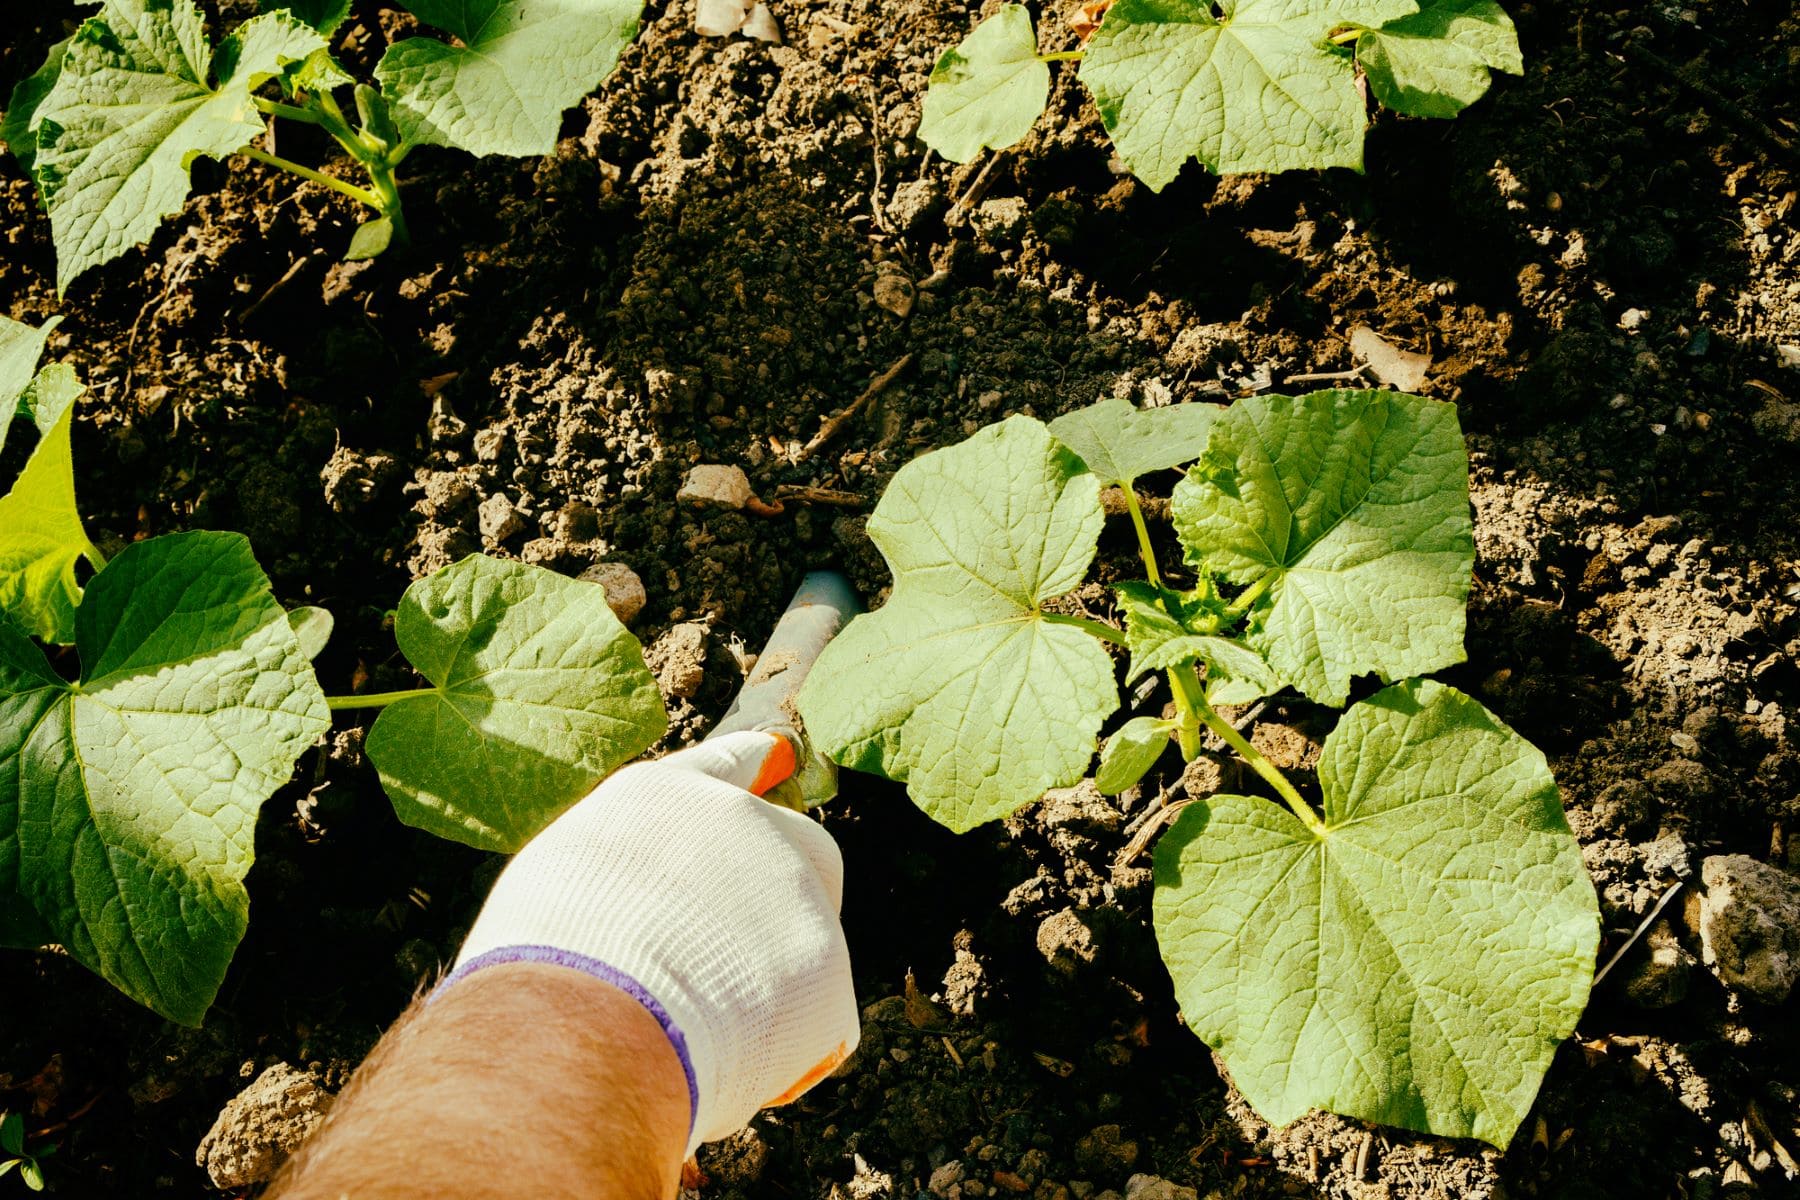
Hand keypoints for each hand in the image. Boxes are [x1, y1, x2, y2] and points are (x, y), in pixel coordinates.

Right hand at [444, 732, 859, 1152]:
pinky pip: (818, 1024)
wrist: (579, 1023)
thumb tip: (647, 923)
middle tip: (751, 968)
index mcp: (666, 797)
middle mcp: (743, 822)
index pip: (726, 764)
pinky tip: (726, 1079)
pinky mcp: (829, 960)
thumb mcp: (564, 893)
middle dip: (789, 901)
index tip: (776, 757)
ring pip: (808, 947)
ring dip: (770, 991)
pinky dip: (784, 1060)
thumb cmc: (538, 973)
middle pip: (801, 848)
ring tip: (696, 1044)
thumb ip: (626, 883)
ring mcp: (794, 886)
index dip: (752, 768)